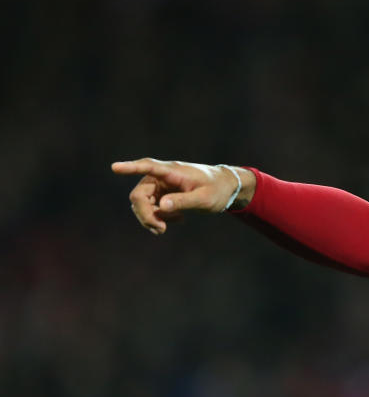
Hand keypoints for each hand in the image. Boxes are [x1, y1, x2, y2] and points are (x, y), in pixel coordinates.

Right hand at [111, 158, 254, 234]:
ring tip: (164, 229)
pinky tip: (177, 220)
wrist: (225, 188)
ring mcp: (160, 186)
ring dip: (150, 219)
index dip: (130, 168)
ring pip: (141, 204)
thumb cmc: (217, 190)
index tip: (114, 167)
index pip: (148, 167)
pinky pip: (151, 209)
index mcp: (172, 171)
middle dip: (145, 214)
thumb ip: (184, 202)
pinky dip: (158, 218)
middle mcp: (162, 177)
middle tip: (160, 230)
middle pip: (139, 195)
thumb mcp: (204, 199)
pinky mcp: (162, 195)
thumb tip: (162, 206)